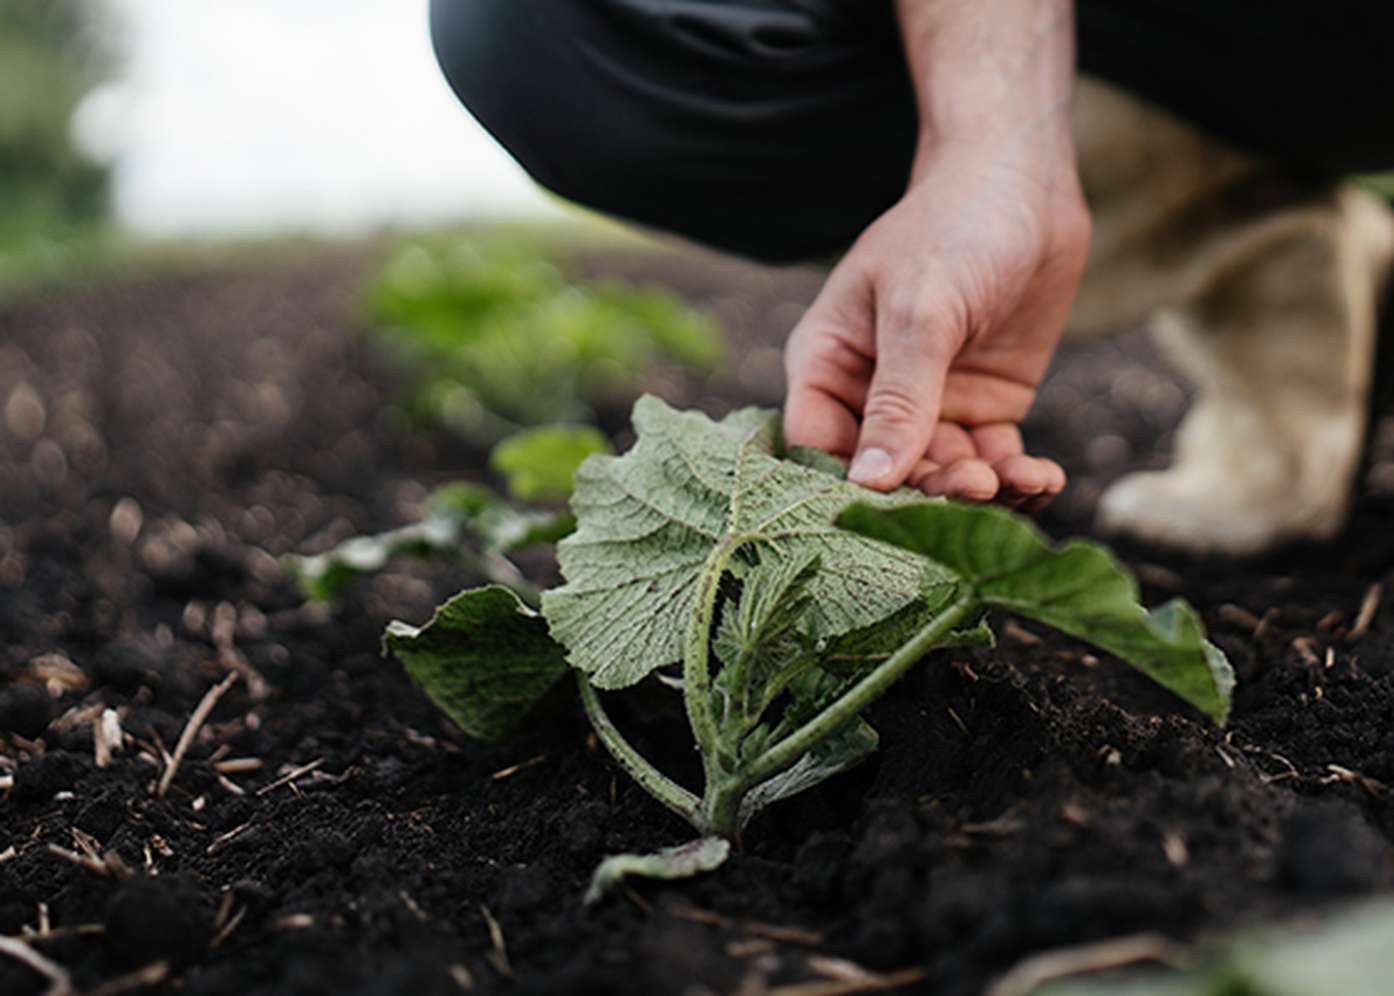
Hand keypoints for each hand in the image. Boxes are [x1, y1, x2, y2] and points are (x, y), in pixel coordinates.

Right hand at [782, 146, 1088, 510]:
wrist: (1026, 187)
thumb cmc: (954, 227)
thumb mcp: (920, 311)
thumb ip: (899, 397)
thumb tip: (870, 482)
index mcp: (828, 365)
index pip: (816, 445)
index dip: (843, 484)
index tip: (886, 511)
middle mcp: (871, 395)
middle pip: (885, 473)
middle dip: (928, 490)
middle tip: (974, 486)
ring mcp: (929, 406)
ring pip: (942, 476)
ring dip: (978, 490)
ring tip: (1017, 480)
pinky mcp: (982, 409)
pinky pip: (993, 462)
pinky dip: (1016, 478)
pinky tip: (1044, 479)